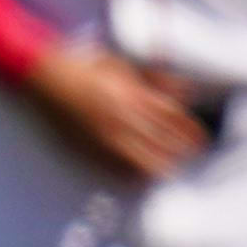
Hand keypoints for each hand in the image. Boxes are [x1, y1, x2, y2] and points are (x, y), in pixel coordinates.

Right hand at [22, 44, 208, 182]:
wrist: (43, 75)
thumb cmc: (84, 67)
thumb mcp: (122, 66)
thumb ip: (156, 79)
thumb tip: (186, 91)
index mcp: (133, 93)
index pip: (172, 117)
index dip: (190, 131)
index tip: (203, 142)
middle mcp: (122, 115)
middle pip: (161, 139)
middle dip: (180, 153)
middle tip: (195, 162)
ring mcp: (104, 133)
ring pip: (141, 157)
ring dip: (160, 166)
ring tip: (174, 173)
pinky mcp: (86, 146)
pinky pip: (114, 166)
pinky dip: (131, 174)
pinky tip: (143, 180)